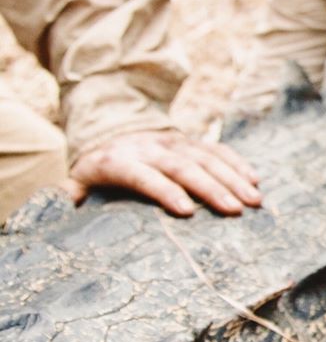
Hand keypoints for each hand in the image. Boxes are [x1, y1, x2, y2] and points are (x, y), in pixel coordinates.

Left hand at [69, 129, 260, 215]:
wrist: (117, 128)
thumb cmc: (99, 167)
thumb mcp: (77, 178)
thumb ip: (67, 194)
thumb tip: (54, 206)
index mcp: (122, 161)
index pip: (146, 176)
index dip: (166, 192)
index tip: (187, 213)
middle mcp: (153, 148)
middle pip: (185, 167)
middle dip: (212, 188)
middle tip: (235, 210)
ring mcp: (176, 142)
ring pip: (207, 157)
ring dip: (233, 178)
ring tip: (254, 200)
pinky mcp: (193, 140)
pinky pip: (219, 149)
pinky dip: (237, 163)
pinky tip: (254, 180)